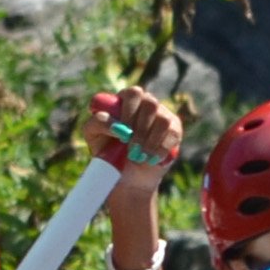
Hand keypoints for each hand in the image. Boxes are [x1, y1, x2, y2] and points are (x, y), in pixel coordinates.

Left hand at [87, 89, 182, 209]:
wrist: (127, 176)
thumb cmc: (108, 152)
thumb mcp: (94, 136)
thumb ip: (97, 123)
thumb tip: (109, 119)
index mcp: (126, 100)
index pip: (133, 93)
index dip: (129, 111)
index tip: (122, 132)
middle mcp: (146, 104)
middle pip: (151, 103)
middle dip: (140, 128)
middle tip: (130, 147)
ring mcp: (162, 115)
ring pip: (163, 119)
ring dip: (150, 141)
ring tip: (139, 156)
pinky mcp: (175, 130)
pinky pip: (172, 134)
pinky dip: (160, 149)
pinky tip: (151, 158)